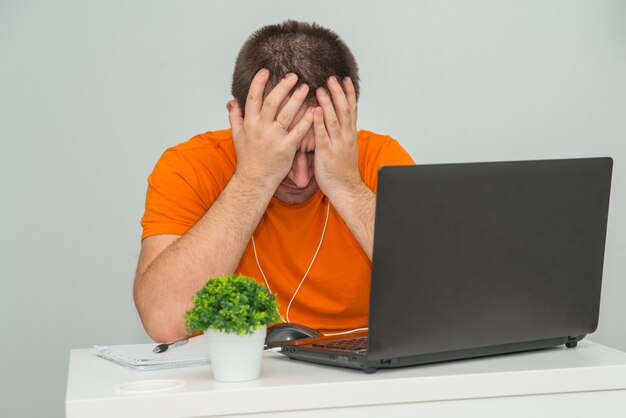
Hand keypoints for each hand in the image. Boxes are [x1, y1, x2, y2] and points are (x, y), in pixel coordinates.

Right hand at [227, 69, 313, 190]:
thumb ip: (235, 118)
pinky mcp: (286, 149)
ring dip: (297, 99)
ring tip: (306, 87)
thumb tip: (232, 102)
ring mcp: (274, 139)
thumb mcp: (237, 137)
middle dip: (282, 87)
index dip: (259, 83)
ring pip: (286, 114)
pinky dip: (307, 120)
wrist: (255, 181)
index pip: (253, 98)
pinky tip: (314, 110)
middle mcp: (260, 129)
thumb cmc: (248, 159)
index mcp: (249, 124)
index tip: (266, 70)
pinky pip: (298, 132)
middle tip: (293, 75)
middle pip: (271, 102)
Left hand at [312, 76, 360, 199]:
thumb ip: (341, 132)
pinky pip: (322, 135)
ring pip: (334, 119)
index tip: (345, 78)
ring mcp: (337, 144)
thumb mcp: (345, 147)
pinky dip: (318, 122)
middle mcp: (346, 136)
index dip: (348, 93)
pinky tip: (314, 111)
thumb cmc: (342, 170)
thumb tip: (336, 119)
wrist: (346, 189)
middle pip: (344, 109)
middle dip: (338, 93)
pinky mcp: (327, 153)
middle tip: (331, 78)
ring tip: (321, 89)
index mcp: (350, 133)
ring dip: (328, 103)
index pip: (352, 108)